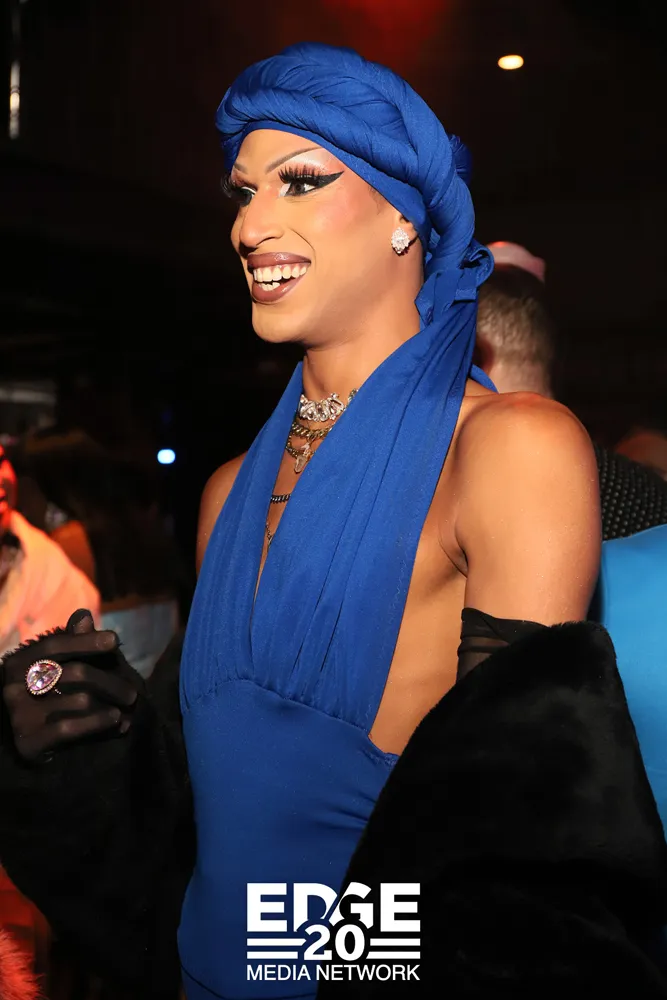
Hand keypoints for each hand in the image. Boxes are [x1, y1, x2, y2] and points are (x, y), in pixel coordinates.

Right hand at [1, 609, 138, 760]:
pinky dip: (99, 722)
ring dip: (110, 705)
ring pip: (80, 701)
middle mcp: (14, 687)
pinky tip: (116, 721)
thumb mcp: (57, 668)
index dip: (86, 641)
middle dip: (111, 682)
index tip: (114, 640)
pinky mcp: (28, 741)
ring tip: (127, 711)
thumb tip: (84, 616)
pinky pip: (71, 728)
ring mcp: (19, 715)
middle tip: (132, 694)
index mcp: (18, 663)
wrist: (23, 743)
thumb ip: (71, 643)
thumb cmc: (46, 699)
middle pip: (76, 674)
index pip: (55, 646)